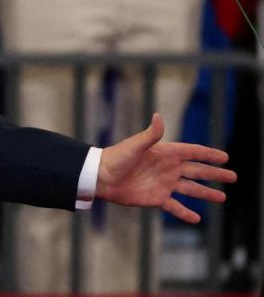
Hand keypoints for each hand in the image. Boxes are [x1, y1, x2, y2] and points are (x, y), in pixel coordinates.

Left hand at [95, 113, 235, 222]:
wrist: (101, 177)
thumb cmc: (116, 157)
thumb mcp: (135, 145)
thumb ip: (151, 134)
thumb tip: (159, 116)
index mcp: (165, 153)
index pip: (192, 153)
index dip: (208, 154)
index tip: (225, 157)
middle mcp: (167, 168)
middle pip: (196, 171)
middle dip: (214, 174)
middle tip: (233, 177)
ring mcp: (163, 184)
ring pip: (190, 189)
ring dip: (206, 193)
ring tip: (222, 197)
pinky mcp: (156, 198)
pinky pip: (175, 207)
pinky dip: (185, 213)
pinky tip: (197, 218)